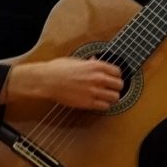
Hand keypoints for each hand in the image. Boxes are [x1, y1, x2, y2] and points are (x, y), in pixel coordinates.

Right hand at [6, 56, 124, 110]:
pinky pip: (105, 107)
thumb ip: (89, 62)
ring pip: (115, 97)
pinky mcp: (88, 103)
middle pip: (119, 85)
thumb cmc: (58, 69)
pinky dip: (104, 105)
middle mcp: (98, 78)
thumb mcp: (76, 60)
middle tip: (111, 89)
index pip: (118, 72)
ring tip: (106, 97)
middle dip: (116, 87)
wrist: (47, 80)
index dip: (116, 76)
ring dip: (112, 98)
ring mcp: (94, 91)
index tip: (113, 79)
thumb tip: (95, 60)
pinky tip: (99, 103)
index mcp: (96, 66)